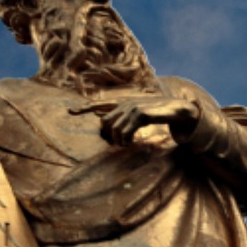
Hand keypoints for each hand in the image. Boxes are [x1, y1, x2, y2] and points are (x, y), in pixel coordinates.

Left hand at [70, 94, 201, 147]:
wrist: (176, 108)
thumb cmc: (156, 112)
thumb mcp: (137, 111)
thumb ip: (121, 113)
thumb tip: (101, 117)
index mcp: (123, 102)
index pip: (100, 104)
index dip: (84, 107)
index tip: (70, 111)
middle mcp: (125, 103)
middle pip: (104, 123)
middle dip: (108, 136)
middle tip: (118, 144)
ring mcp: (132, 108)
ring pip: (114, 129)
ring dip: (118, 141)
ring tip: (126, 144)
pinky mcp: (140, 115)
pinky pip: (125, 131)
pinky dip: (126, 140)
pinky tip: (131, 143)